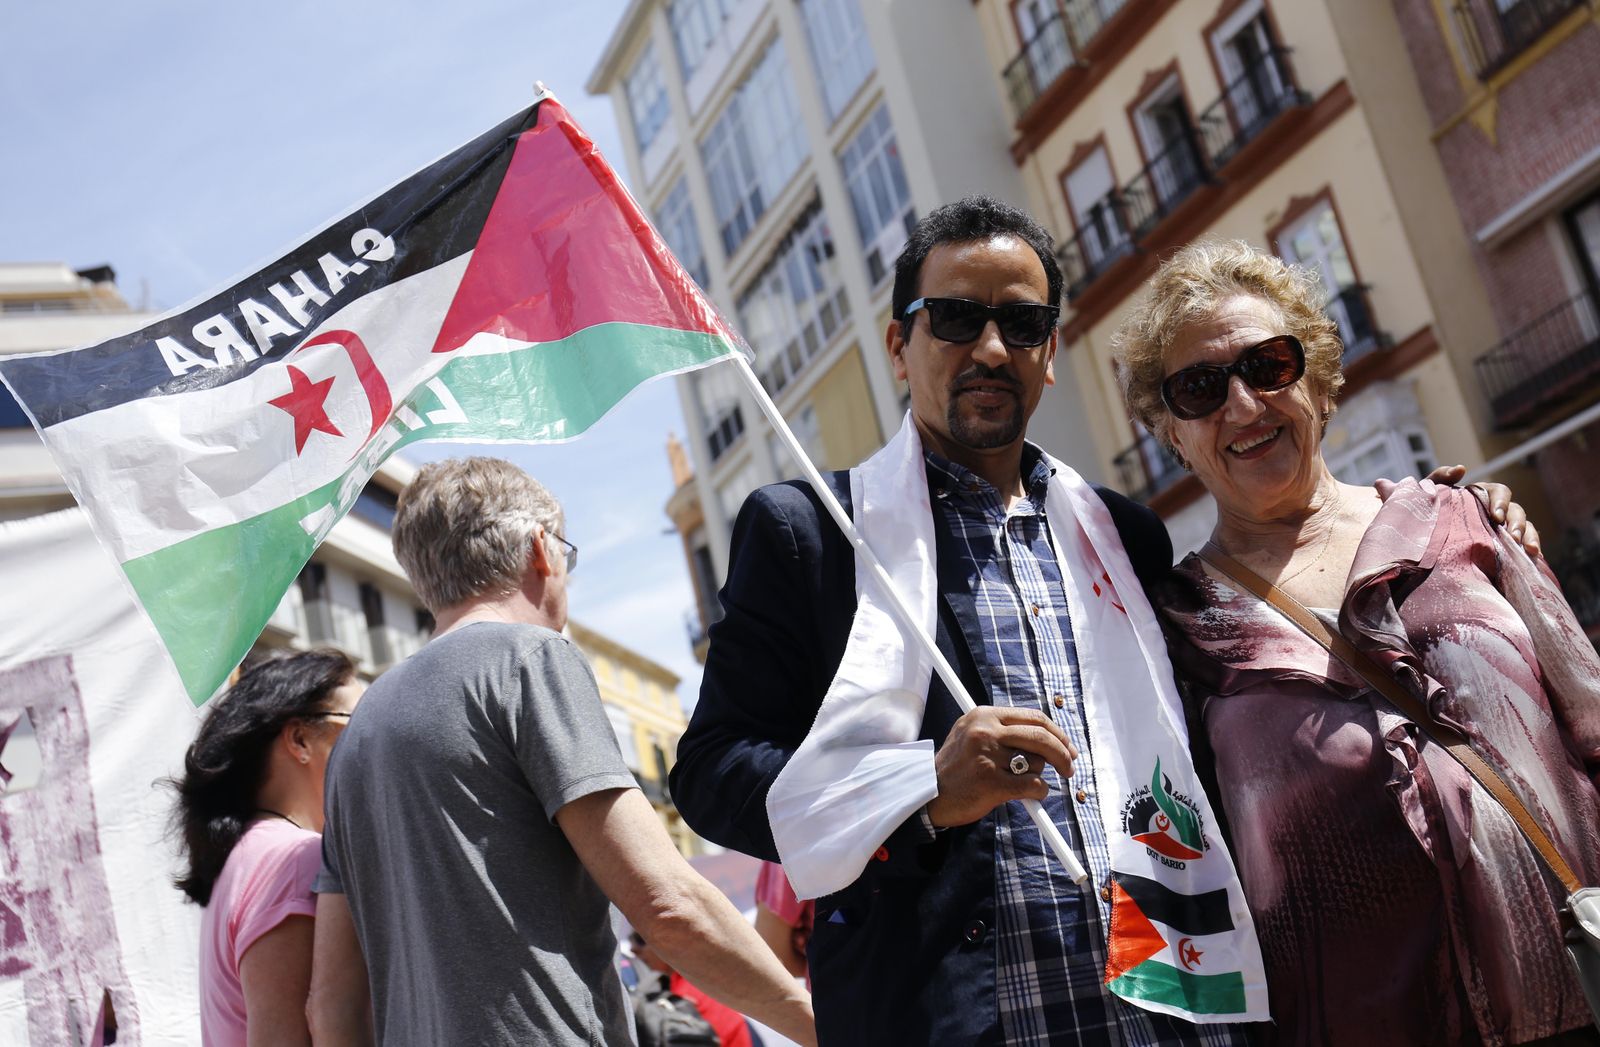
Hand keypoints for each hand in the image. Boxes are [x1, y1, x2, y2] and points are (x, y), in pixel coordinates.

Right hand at [925, 706, 1076, 827]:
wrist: (929, 794)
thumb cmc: (956, 768)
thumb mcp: (972, 735)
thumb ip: (1004, 731)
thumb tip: (1048, 739)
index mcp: (983, 716)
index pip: (1033, 717)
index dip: (1056, 733)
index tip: (1067, 746)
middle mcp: (986, 731)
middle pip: (1041, 736)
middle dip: (1063, 753)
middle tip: (1069, 767)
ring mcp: (988, 756)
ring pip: (1037, 763)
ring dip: (1039, 776)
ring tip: (1022, 782)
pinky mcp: (991, 782)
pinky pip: (1033, 785)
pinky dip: (1039, 793)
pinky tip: (1031, 796)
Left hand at [1425, 465, 1542, 558]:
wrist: (1423, 534)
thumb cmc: (1430, 509)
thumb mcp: (1432, 492)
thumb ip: (1441, 477)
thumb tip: (1461, 469)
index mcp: (1483, 494)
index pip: (1500, 492)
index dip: (1501, 503)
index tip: (1496, 516)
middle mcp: (1498, 510)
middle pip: (1516, 512)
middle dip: (1517, 524)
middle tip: (1513, 537)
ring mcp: (1503, 528)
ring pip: (1526, 528)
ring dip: (1529, 537)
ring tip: (1530, 551)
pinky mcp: (1504, 545)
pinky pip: (1523, 547)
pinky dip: (1531, 551)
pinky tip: (1534, 560)